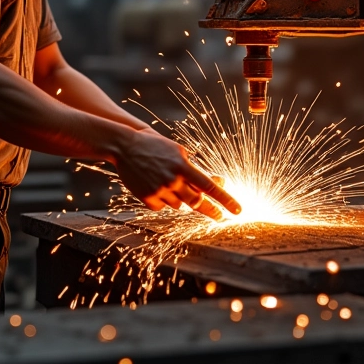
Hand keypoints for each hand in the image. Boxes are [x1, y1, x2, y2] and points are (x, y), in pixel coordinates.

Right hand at [116, 129, 240, 220]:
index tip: (238, 210)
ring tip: (168, 181)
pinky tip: (155, 184)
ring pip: (179, 205)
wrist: (125, 147)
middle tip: (219, 216)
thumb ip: (195, 169)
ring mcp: (160, 191)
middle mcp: (173, 180)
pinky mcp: (148, 198)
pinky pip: (163, 206)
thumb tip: (216, 182)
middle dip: (210, 210)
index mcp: (183, 166)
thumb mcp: (179, 153)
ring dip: (181, 198)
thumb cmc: (156, 147)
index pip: (209, 187)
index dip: (226, 200)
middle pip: (197, 202)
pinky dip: (164, 199)